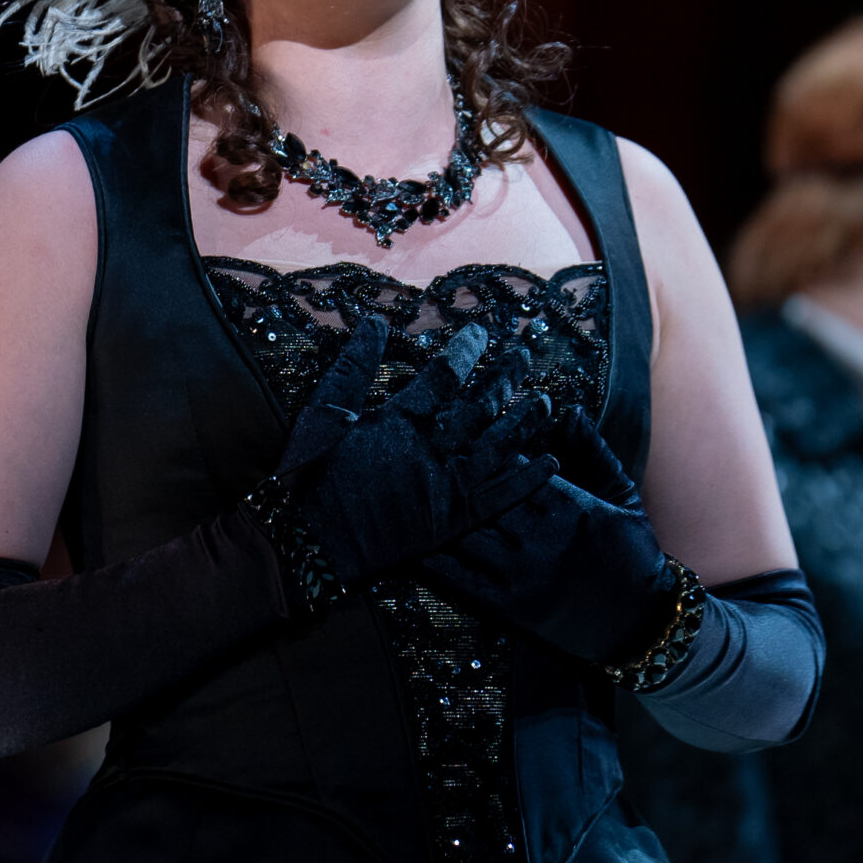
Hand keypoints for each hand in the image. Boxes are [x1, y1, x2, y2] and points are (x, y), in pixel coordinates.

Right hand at [275, 318, 557, 584]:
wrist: (310, 542)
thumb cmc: (311, 473)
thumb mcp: (324, 411)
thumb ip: (353, 365)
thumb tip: (376, 320)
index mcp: (401, 420)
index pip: (445, 374)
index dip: (466, 349)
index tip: (482, 331)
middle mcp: (433, 450)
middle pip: (481, 406)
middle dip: (505, 377)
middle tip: (524, 354)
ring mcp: (448, 487)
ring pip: (499, 447)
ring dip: (524, 422)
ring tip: (545, 401)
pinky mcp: (454, 521)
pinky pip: (501, 498)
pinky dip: (527, 481)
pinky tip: (551, 464)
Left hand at [416, 406, 687, 664]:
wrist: (641, 624)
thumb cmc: (634, 553)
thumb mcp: (621, 495)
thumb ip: (594, 451)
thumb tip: (568, 409)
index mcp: (568, 506)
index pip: (515, 467)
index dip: (480, 446)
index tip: (449, 424)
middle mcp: (541, 538)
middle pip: (482, 496)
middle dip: (445, 474)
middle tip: (406, 450)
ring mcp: (523, 574)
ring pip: (466, 536)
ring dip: (428, 514)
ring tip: (390, 491)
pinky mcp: (511, 607)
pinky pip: (463, 582)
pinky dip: (432, 564)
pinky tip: (405, 548)